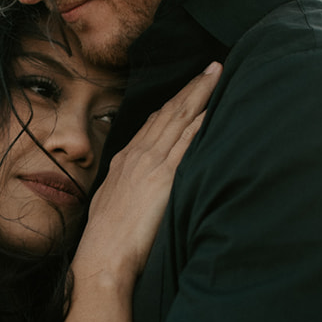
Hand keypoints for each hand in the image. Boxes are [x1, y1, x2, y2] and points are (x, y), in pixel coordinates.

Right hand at [75, 63, 220, 287]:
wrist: (104, 254)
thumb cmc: (107, 238)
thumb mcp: (111, 202)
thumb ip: (126, 186)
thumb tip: (136, 186)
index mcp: (125, 160)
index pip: (153, 123)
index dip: (173, 103)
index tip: (187, 89)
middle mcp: (138, 155)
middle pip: (170, 112)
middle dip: (192, 88)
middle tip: (212, 68)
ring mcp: (152, 164)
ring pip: (180, 119)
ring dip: (200, 94)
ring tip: (217, 75)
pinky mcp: (165, 177)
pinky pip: (187, 142)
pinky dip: (201, 122)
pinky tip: (215, 108)